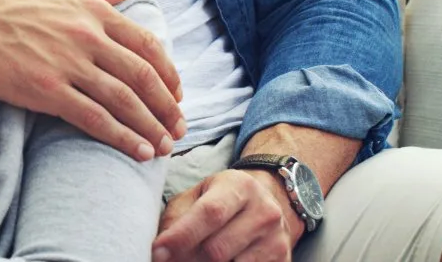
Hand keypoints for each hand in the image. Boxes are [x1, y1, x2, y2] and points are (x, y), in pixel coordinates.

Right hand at [0, 0, 183, 159]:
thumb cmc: (7, 1)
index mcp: (93, 10)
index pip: (146, 45)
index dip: (168, 73)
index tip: (177, 94)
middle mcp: (86, 35)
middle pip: (142, 76)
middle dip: (167, 106)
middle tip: (178, 127)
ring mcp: (67, 64)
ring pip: (124, 101)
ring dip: (151, 127)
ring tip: (164, 146)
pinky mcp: (46, 90)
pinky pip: (94, 118)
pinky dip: (122, 137)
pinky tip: (138, 150)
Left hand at [153, 169, 301, 261]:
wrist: (267, 203)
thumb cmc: (222, 200)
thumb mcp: (197, 197)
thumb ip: (177, 218)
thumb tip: (159, 251)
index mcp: (240, 187)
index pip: (209, 214)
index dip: (181, 236)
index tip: (158, 251)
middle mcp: (265, 212)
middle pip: (218, 249)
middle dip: (188, 259)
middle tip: (172, 258)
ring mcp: (277, 239)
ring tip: (196, 257)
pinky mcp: (283, 260)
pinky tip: (218, 261)